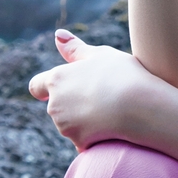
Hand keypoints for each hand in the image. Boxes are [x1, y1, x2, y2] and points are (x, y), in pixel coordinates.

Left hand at [29, 30, 151, 151]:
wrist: (140, 107)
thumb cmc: (122, 75)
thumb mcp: (100, 55)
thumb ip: (75, 48)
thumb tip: (58, 34)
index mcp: (57, 80)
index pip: (37, 86)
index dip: (45, 88)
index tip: (60, 88)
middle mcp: (55, 104)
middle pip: (57, 106)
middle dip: (73, 103)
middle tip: (101, 96)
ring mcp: (65, 126)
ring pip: (70, 124)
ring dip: (83, 120)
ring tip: (109, 111)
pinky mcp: (79, 142)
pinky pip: (83, 140)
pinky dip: (93, 136)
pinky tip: (111, 129)